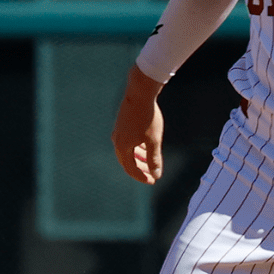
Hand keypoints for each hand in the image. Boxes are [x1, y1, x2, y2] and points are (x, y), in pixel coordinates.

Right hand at [110, 66, 165, 184]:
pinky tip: (144, 145)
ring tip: (149, 160)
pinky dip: (136, 148)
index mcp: (123, 147)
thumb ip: (154, 159)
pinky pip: (127, 141)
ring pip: (127, 151)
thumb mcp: (154, 141)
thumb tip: (156, 175)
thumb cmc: (147, 117)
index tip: (153, 180)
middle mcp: (117, 140)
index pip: (130, 169)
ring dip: (138, 158)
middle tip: (152, 174)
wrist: (139, 93)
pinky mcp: (121, 123)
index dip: (142, 177)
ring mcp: (118, 131)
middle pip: (127, 161)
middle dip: (140, 169)